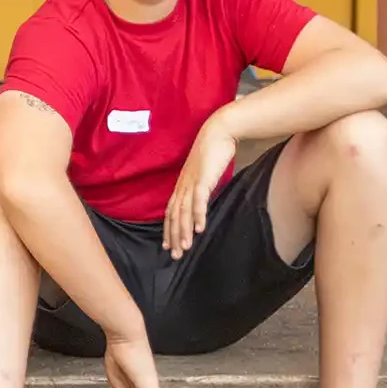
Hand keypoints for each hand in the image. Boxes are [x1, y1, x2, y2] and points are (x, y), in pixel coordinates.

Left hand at [161, 117, 239, 258]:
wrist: (219, 132)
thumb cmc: (213, 152)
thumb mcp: (204, 174)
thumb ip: (201, 187)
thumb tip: (202, 200)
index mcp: (182, 184)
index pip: (171, 211)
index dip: (168, 229)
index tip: (167, 245)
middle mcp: (183, 185)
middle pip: (174, 215)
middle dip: (173, 237)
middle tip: (174, 255)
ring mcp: (192, 182)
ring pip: (184, 211)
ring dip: (184, 231)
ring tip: (184, 248)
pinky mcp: (203, 178)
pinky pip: (199, 200)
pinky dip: (198, 215)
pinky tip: (200, 229)